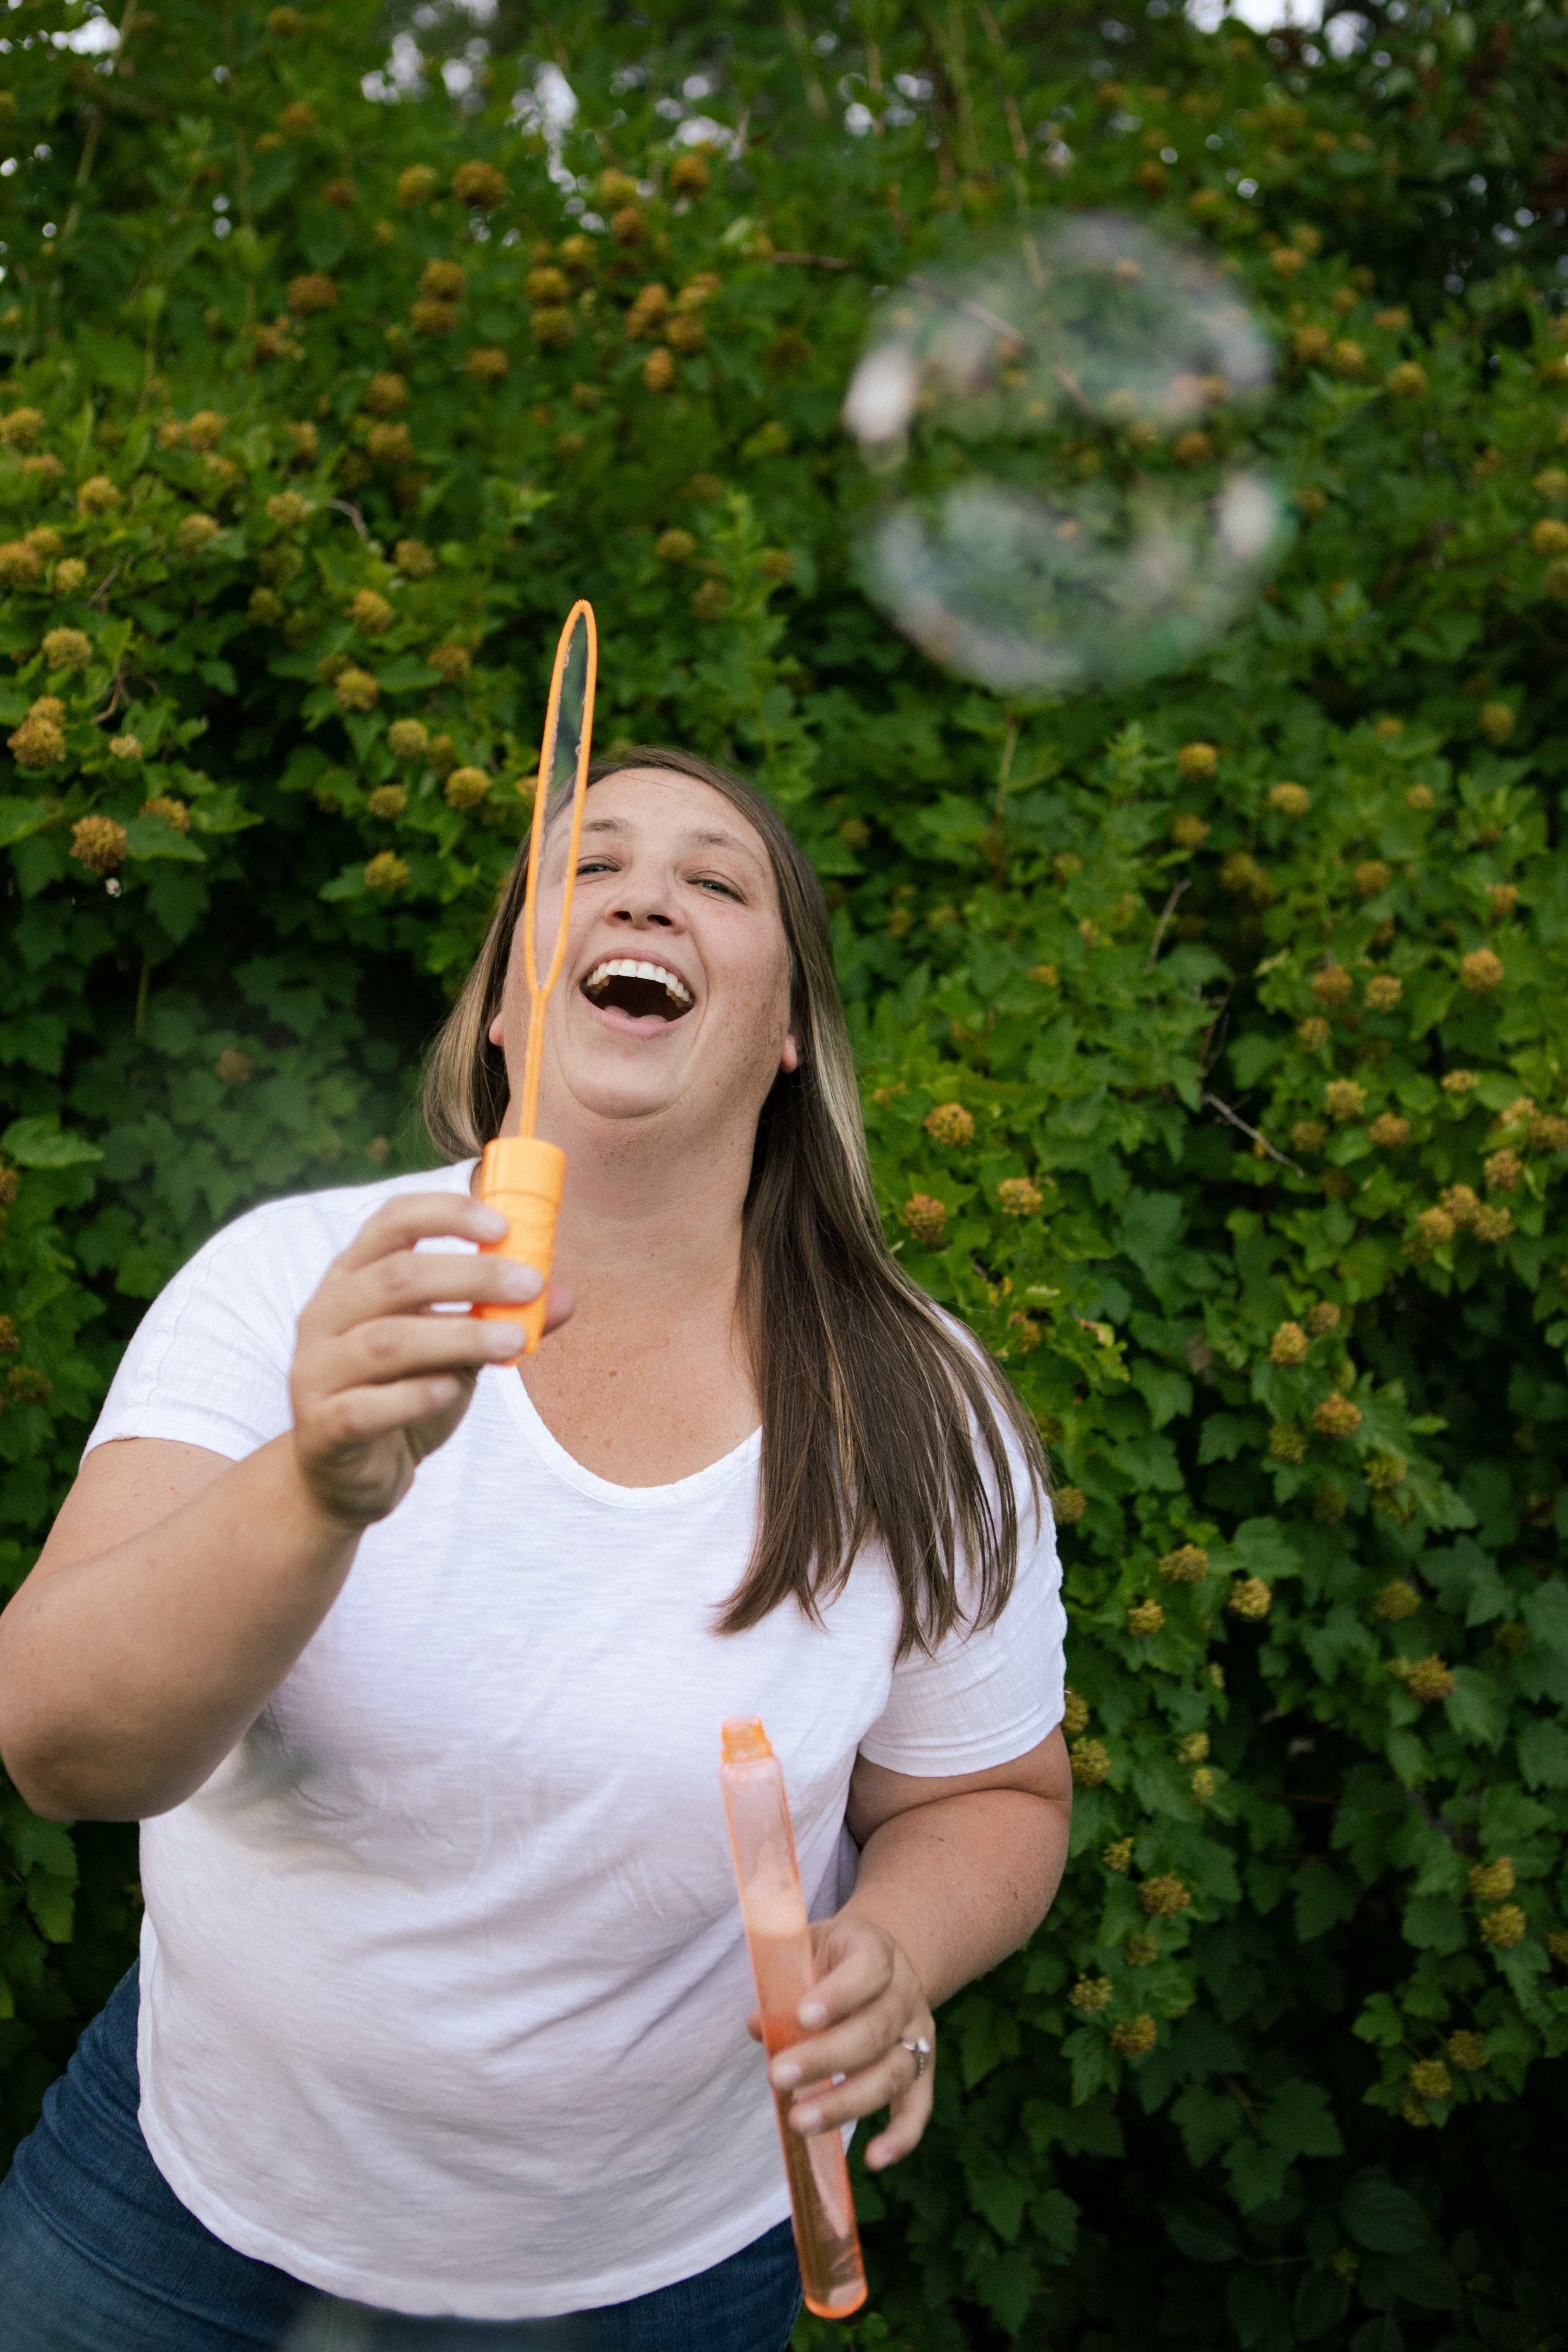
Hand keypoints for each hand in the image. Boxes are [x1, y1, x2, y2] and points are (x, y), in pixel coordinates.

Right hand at [290, 1192, 574, 1527]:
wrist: (345, 1476)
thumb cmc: (404, 1394)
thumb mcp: (455, 1352)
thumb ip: (498, 1320)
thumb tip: (565, 1298)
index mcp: (353, 1278)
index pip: (392, 1222)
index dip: (447, 1214)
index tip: (503, 1224)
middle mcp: (325, 1315)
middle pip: (396, 1277)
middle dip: (471, 1275)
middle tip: (531, 1285)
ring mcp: (316, 1371)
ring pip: (388, 1340)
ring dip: (459, 1335)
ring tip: (514, 1341)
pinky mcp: (321, 1428)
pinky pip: (366, 1407)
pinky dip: (413, 1396)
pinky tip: (451, 1390)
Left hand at [750, 1914, 935, 2170]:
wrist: (875, 1961)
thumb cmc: (829, 1962)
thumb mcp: (807, 1954)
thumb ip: (783, 1986)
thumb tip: (758, 2026)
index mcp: (877, 1952)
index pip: (867, 1968)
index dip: (837, 1994)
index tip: (801, 2017)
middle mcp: (905, 1993)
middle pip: (875, 2028)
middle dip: (825, 2058)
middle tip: (778, 2076)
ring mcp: (918, 2033)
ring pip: (893, 2071)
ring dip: (847, 2102)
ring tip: (800, 2121)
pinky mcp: (923, 2070)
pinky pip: (918, 2105)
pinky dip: (901, 2136)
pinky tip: (873, 2160)